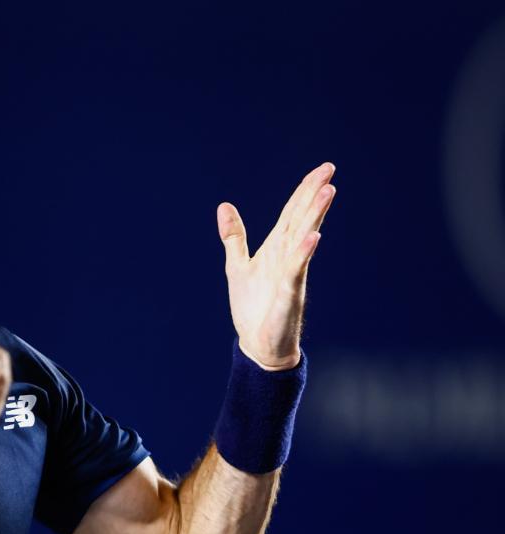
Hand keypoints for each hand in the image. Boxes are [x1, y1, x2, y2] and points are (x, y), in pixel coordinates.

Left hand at [218, 163, 336, 369]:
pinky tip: (313, 236)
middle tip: (330, 170)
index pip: (292, 213)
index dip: (305, 190)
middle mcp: (287, 256)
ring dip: (315, 215)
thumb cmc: (253, 306)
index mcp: (276, 248)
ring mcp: (291, 273)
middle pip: (302, 219)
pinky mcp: (289, 293)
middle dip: (315, 194)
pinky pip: (297, 270)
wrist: (258, 344)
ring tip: (328, 191)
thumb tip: (224, 205)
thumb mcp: (237, 265)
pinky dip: (304, 252)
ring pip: (304, 238)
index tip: (323, 168)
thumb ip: (234, 236)